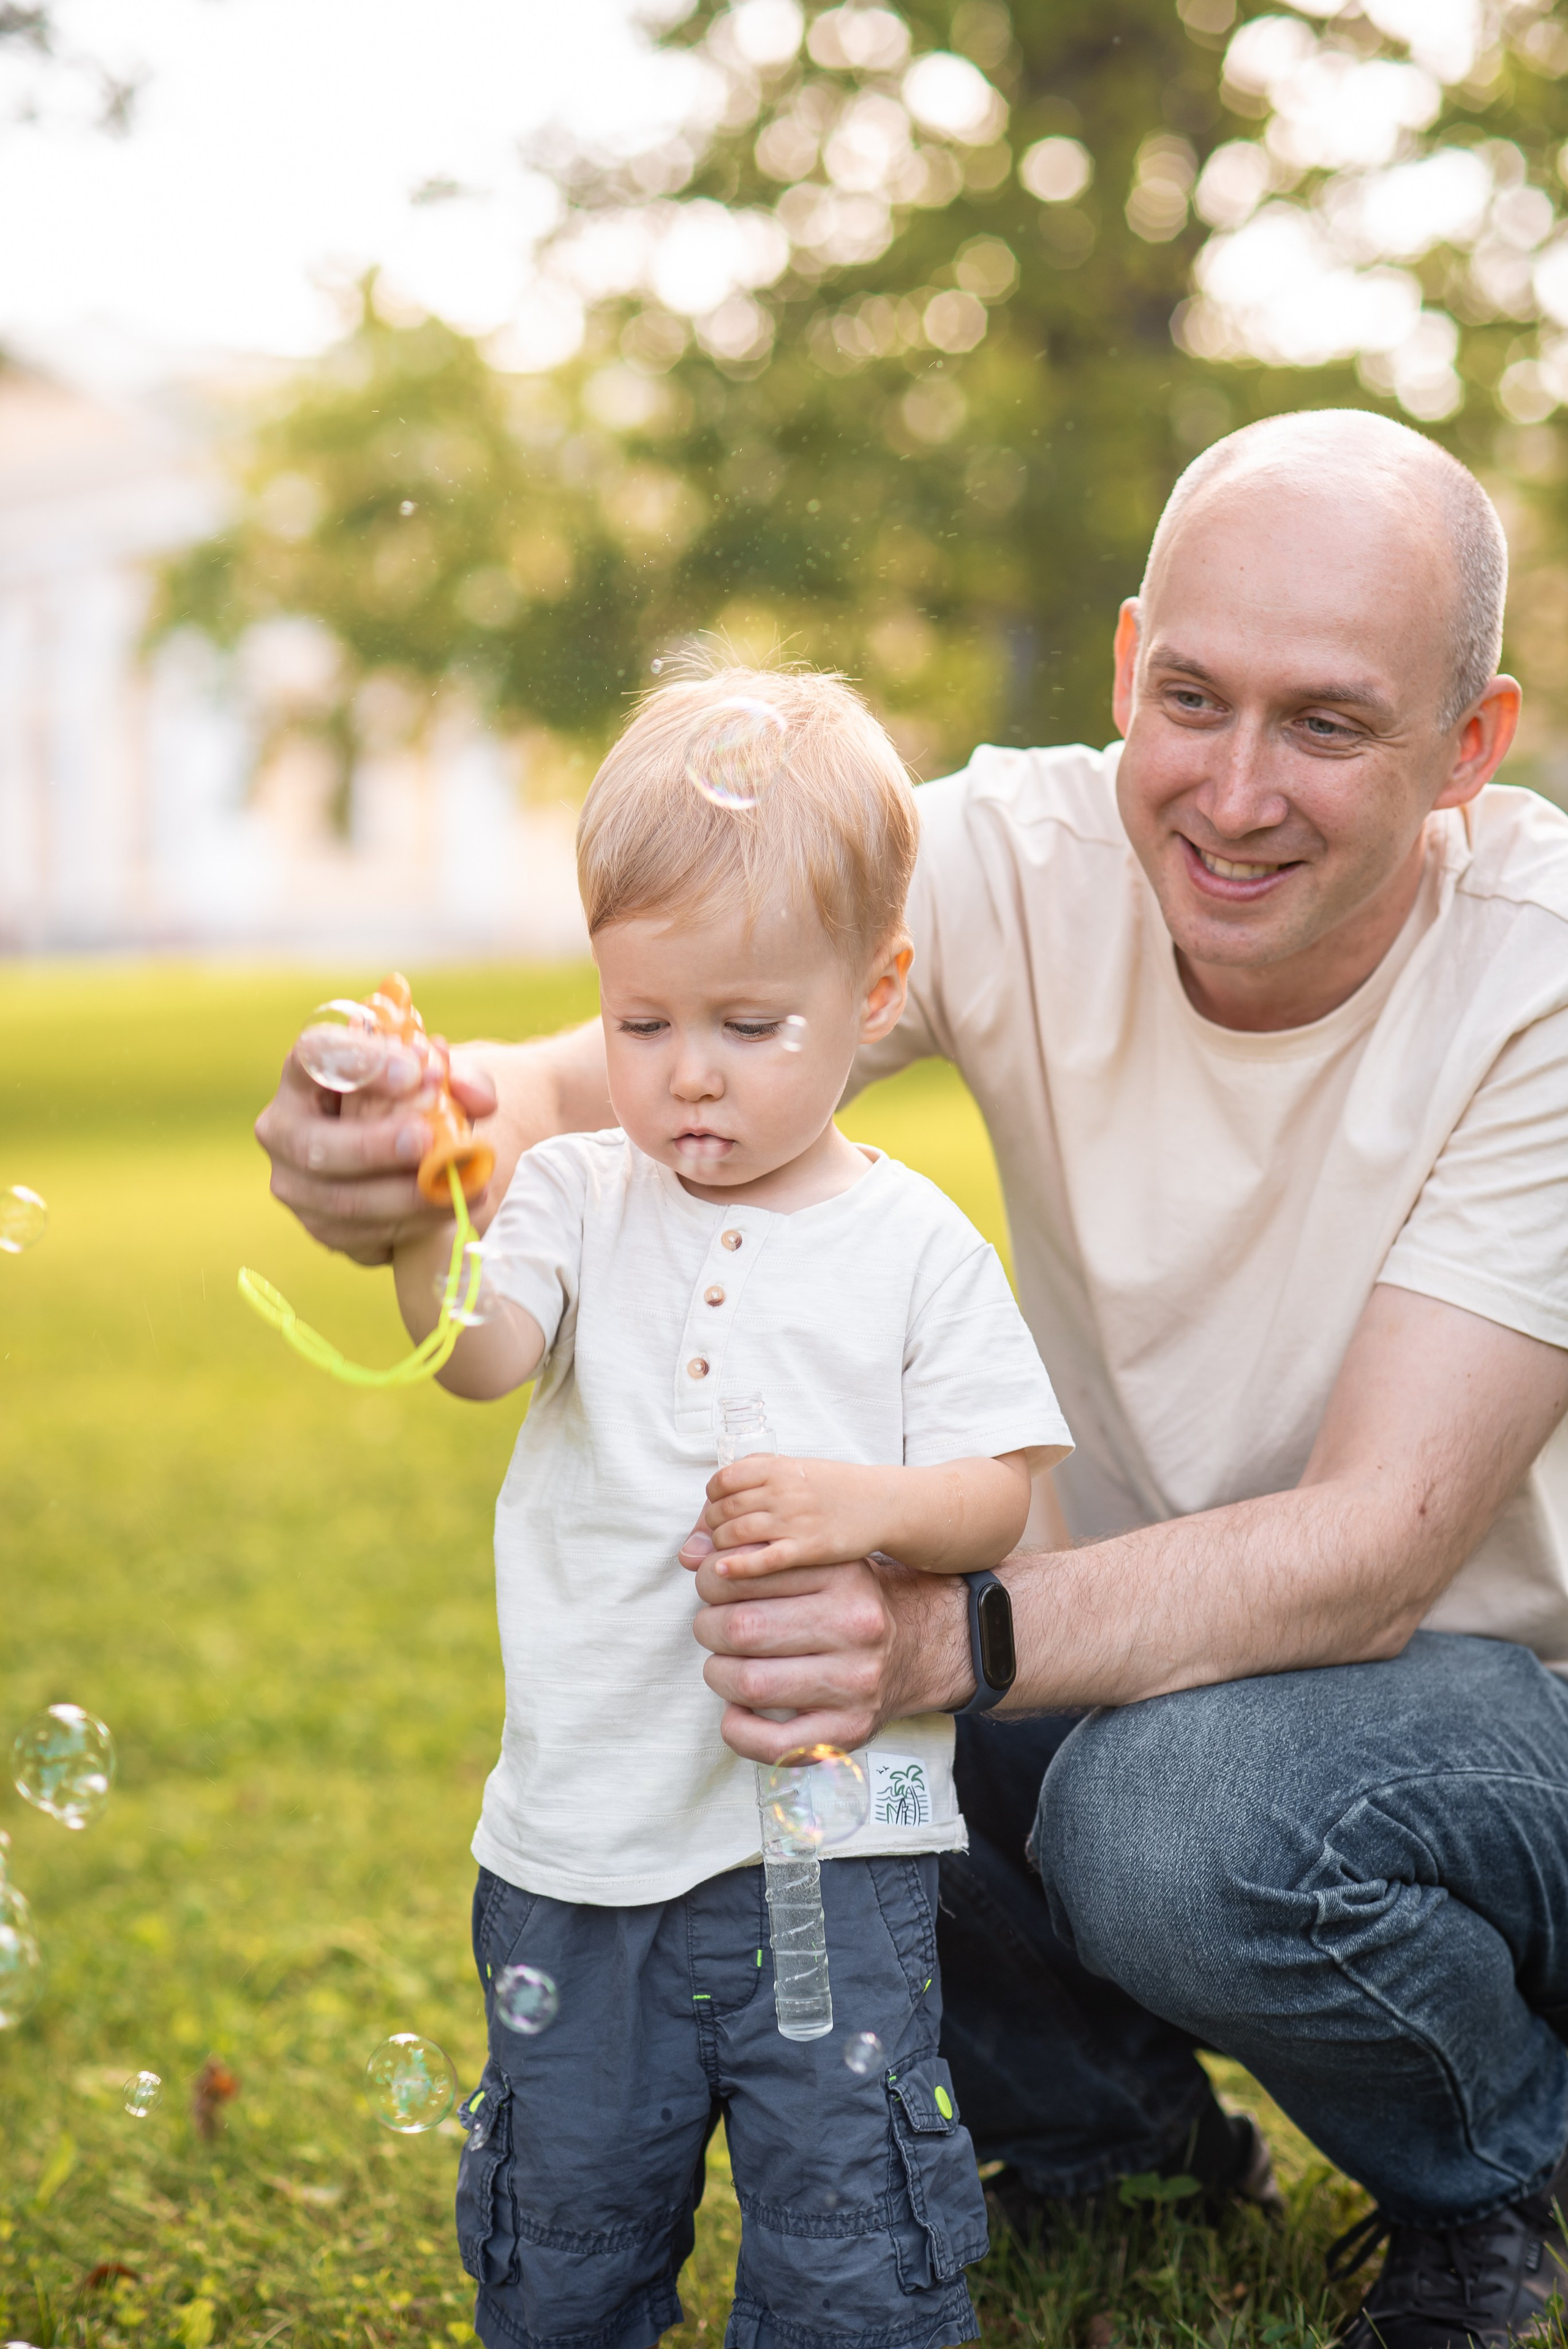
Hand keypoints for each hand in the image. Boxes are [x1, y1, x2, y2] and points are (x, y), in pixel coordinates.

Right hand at [255, 1039, 497, 1265]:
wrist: (408, 1155)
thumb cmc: (413, 1100)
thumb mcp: (438, 1079)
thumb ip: (462, 1078)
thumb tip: (478, 1099)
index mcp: (305, 1074)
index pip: (314, 1058)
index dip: (360, 1064)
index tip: (413, 1070)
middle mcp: (284, 1129)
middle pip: (314, 1146)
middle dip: (375, 1146)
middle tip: (426, 1139)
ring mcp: (295, 1186)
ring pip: (341, 1201)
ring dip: (406, 1196)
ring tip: (459, 1183)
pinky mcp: (321, 1228)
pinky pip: (362, 1236)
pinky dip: (411, 1225)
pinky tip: (448, 1209)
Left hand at [681, 1531, 971, 1760]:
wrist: (920, 1648)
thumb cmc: (851, 1602)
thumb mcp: (821, 1563)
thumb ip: (759, 1556)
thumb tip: (692, 1554)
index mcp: (845, 1576)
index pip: (744, 1574)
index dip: (711, 1581)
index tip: (714, 1587)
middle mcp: (856, 1628)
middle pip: (740, 1628)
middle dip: (708, 1627)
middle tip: (714, 1627)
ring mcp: (855, 1684)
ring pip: (747, 1682)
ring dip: (718, 1674)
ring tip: (726, 1664)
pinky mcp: (848, 1732)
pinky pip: (770, 1742)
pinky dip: (736, 1727)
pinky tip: (738, 1710)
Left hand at [694, 1453, 899, 1577]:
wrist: (881, 1503)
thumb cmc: (837, 1487)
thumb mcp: (798, 1468)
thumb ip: (762, 1473)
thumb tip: (723, 1486)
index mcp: (779, 1469)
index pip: (724, 1480)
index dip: (713, 1496)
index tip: (718, 1506)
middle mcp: (783, 1492)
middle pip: (725, 1509)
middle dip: (713, 1524)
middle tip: (718, 1533)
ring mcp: (794, 1521)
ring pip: (736, 1533)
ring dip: (721, 1544)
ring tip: (724, 1549)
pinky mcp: (807, 1548)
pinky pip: (763, 1559)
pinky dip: (737, 1566)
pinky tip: (723, 1571)